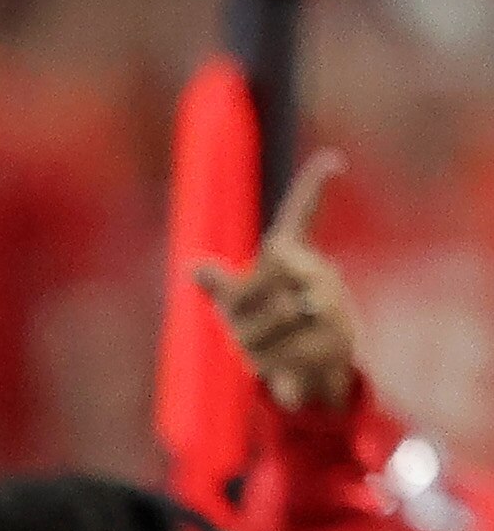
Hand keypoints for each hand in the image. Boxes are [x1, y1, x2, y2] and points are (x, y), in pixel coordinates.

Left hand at [192, 151, 361, 413]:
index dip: (313, 188)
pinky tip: (277, 366)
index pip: (301, 215)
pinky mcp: (337, 337)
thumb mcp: (237, 308)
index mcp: (295, 259)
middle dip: (240, 305)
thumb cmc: (268, 330)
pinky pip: (286, 348)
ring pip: (274, 314)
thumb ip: (222, 286)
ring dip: (252, 342)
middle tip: (241, 328)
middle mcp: (320, 273)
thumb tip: (193, 267)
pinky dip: (269, 364)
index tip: (332, 159)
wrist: (314, 371)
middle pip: (268, 271)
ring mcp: (332, 303)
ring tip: (263, 347)